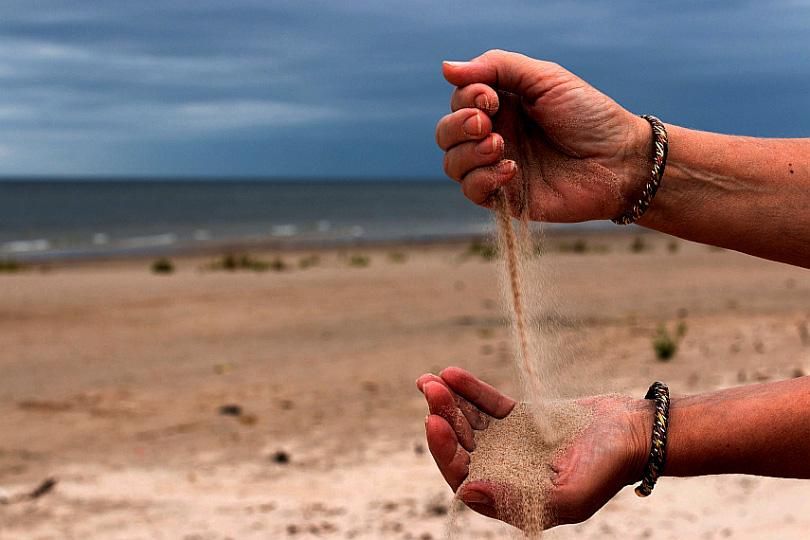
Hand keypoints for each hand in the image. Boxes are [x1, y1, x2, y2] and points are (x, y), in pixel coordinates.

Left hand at [416, 367, 651, 529]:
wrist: (634, 433)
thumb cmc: (607, 470)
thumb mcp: (568, 494)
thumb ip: (517, 498)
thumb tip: (465, 491)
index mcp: (510, 497)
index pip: (463, 478)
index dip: (444, 452)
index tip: (434, 423)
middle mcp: (504, 472)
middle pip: (462, 445)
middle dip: (442, 417)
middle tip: (428, 390)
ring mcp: (510, 443)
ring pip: (469, 421)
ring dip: (448, 401)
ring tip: (428, 379)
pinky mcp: (519, 418)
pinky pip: (487, 403)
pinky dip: (469, 389)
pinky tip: (451, 372)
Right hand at [435, 50, 652, 221]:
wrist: (620, 161)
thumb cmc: (589, 115)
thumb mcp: (544, 78)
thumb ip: (497, 67)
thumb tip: (446, 67)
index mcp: (502, 105)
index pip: (460, 100)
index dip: (466, 98)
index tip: (490, 97)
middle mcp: (494, 135)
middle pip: (447, 133)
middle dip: (458, 126)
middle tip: (487, 123)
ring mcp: (497, 167)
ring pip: (452, 163)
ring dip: (467, 153)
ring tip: (500, 146)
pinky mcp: (506, 197)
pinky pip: (471, 191)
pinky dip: (483, 178)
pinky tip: (512, 169)